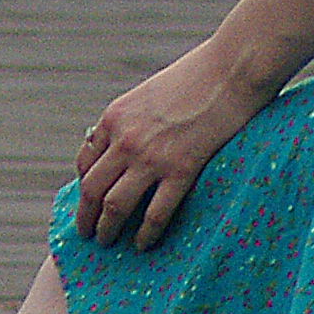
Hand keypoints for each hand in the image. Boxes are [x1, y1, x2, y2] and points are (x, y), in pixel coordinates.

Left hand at [74, 42, 261, 250]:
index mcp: (114, 117)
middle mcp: (125, 140)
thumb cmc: (196, 76)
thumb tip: (126, 145)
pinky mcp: (181, 170)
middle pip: (92, 189)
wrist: (230, 69)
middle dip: (85, 216)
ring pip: (115, 206)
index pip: (86, 161)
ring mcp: (151, 157)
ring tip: (106, 243)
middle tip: (85, 233)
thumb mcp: (148, 94)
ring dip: (106, 229)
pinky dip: (145, 234)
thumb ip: (133, 121)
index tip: (87, 200)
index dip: (83, 186)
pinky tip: (143, 244)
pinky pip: (155, 213)